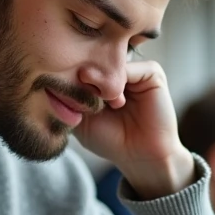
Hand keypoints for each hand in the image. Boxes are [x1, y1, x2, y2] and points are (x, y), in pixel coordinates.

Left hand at [73, 60, 194, 199]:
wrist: (140, 157)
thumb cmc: (111, 140)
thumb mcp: (80, 117)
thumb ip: (71, 95)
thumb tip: (62, 73)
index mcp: (103, 77)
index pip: (83, 60)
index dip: (72, 72)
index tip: (65, 89)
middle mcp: (119, 70)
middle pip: (96, 56)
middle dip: (85, 75)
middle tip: (83, 96)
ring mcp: (136, 70)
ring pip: (111, 60)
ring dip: (102, 81)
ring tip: (104, 104)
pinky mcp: (152, 73)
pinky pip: (130, 67)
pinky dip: (120, 83)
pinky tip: (118, 103)